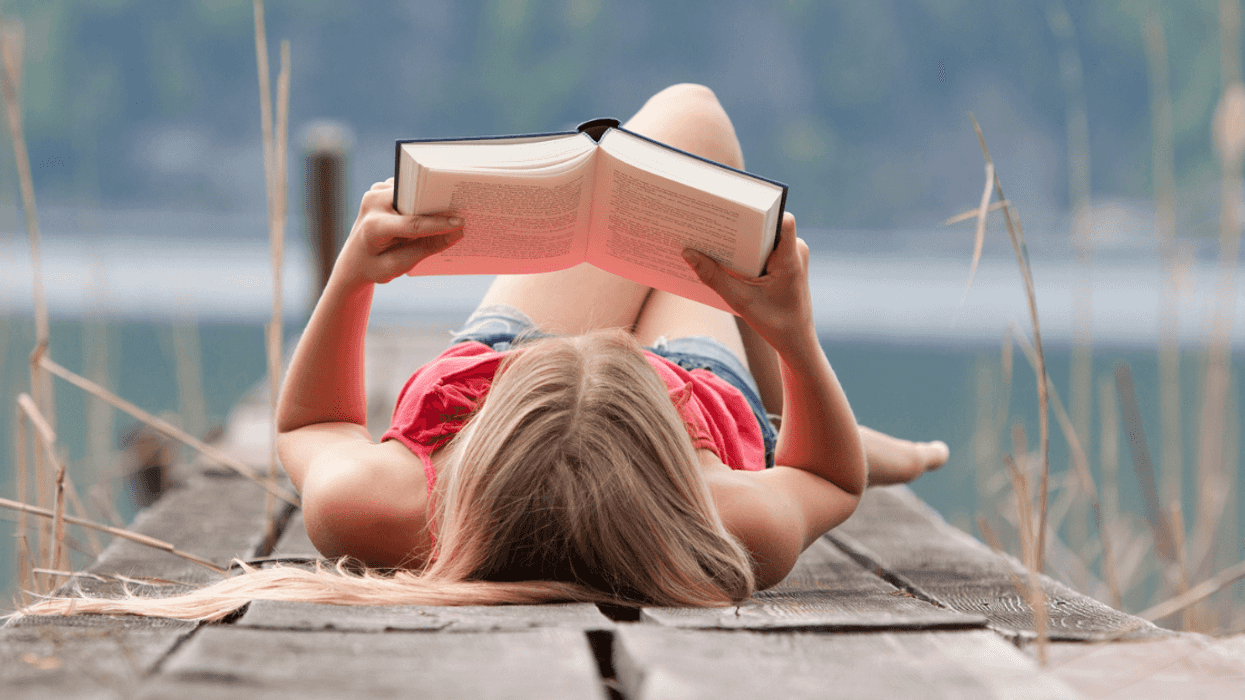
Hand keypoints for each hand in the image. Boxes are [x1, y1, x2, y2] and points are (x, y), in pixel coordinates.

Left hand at [334, 178, 464, 286]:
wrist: (352, 260)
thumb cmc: (374, 266)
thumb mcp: (399, 265)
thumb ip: (427, 248)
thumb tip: (457, 233)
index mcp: (373, 226)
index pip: (412, 223)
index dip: (438, 224)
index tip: (461, 223)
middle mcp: (372, 202)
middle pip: (414, 200)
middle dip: (438, 204)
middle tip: (465, 207)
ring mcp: (376, 191)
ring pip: (413, 191)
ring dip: (431, 199)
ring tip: (455, 206)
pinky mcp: (383, 188)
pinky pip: (410, 189)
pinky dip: (423, 198)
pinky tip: (439, 206)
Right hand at [682, 212, 813, 351]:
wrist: (796, 342)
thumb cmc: (776, 324)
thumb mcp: (741, 301)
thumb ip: (714, 277)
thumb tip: (688, 253)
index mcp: (791, 257)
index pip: (782, 219)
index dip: (760, 209)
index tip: (733, 206)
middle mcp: (794, 251)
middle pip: (766, 225)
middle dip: (739, 224)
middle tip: (710, 219)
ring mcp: (791, 256)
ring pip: (763, 237)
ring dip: (740, 238)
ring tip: (711, 237)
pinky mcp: (784, 262)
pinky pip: (762, 249)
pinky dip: (744, 251)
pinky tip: (723, 256)